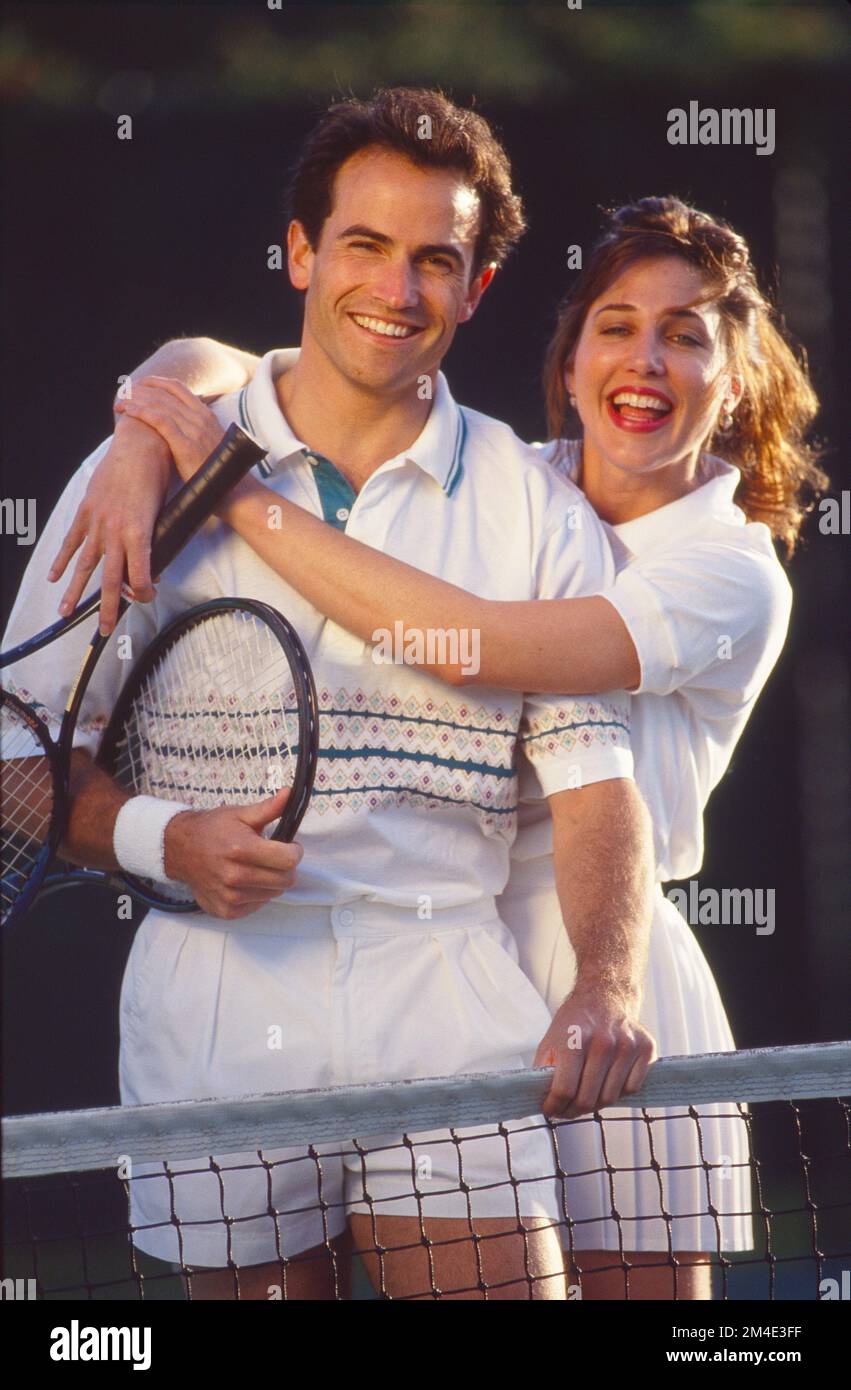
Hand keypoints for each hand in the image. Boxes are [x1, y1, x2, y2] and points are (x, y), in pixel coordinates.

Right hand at [48, 414, 171, 633]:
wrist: (141, 444)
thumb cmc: (160, 476)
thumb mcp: (166, 512)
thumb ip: (159, 540)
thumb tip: (154, 565)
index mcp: (140, 533)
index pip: (139, 577)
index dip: (143, 593)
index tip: (147, 598)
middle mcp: (116, 532)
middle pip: (109, 579)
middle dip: (107, 607)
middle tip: (105, 630)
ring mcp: (97, 522)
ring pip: (85, 564)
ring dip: (75, 591)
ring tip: (66, 613)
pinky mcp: (86, 511)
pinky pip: (72, 540)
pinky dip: (63, 559)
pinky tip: (54, 576)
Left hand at [115, 376, 225, 484]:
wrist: (234, 491)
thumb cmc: (218, 473)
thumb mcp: (209, 445)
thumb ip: (196, 433)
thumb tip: (177, 431)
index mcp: (206, 415)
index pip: (177, 387)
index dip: (155, 382)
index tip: (138, 385)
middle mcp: (200, 418)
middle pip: (164, 393)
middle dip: (140, 390)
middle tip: (123, 393)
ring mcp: (194, 430)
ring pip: (159, 404)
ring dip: (136, 400)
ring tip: (119, 403)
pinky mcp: (186, 444)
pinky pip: (160, 421)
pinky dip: (141, 412)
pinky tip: (128, 411)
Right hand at [163, 788, 303, 919]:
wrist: (180, 850)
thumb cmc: (212, 830)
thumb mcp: (240, 814)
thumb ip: (268, 808)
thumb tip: (289, 794)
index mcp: (241, 849)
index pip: (288, 860)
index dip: (295, 851)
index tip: (290, 846)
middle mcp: (234, 876)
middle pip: (285, 881)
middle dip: (285, 867)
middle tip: (273, 857)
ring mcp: (229, 897)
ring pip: (273, 894)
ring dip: (271, 881)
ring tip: (255, 867)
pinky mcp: (226, 910)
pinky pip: (258, 905)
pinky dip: (257, 894)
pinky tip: (245, 881)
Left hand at [534, 981, 656, 1118]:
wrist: (605, 995)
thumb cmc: (575, 1022)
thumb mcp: (551, 1041)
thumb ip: (545, 1072)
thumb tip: (542, 1102)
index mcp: (574, 1040)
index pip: (565, 1089)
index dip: (554, 1106)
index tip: (550, 1110)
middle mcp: (603, 1042)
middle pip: (588, 1098)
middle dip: (573, 1110)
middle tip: (566, 1110)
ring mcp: (627, 1046)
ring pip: (610, 1098)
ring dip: (596, 1104)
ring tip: (586, 1095)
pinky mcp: (646, 1049)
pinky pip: (631, 1089)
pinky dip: (619, 1092)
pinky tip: (608, 1081)